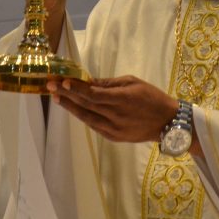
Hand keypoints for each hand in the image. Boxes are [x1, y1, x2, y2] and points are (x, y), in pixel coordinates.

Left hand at [47, 75, 180, 143]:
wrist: (168, 122)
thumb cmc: (151, 97)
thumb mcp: (133, 82)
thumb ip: (109, 83)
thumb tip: (89, 81)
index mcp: (121, 100)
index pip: (92, 94)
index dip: (76, 88)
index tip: (62, 82)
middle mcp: (114, 116)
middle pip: (85, 105)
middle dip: (66, 95)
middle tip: (50, 86)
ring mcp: (113, 129)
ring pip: (86, 117)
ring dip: (70, 108)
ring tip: (57, 98)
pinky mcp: (114, 137)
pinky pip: (94, 126)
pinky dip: (83, 117)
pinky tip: (74, 109)